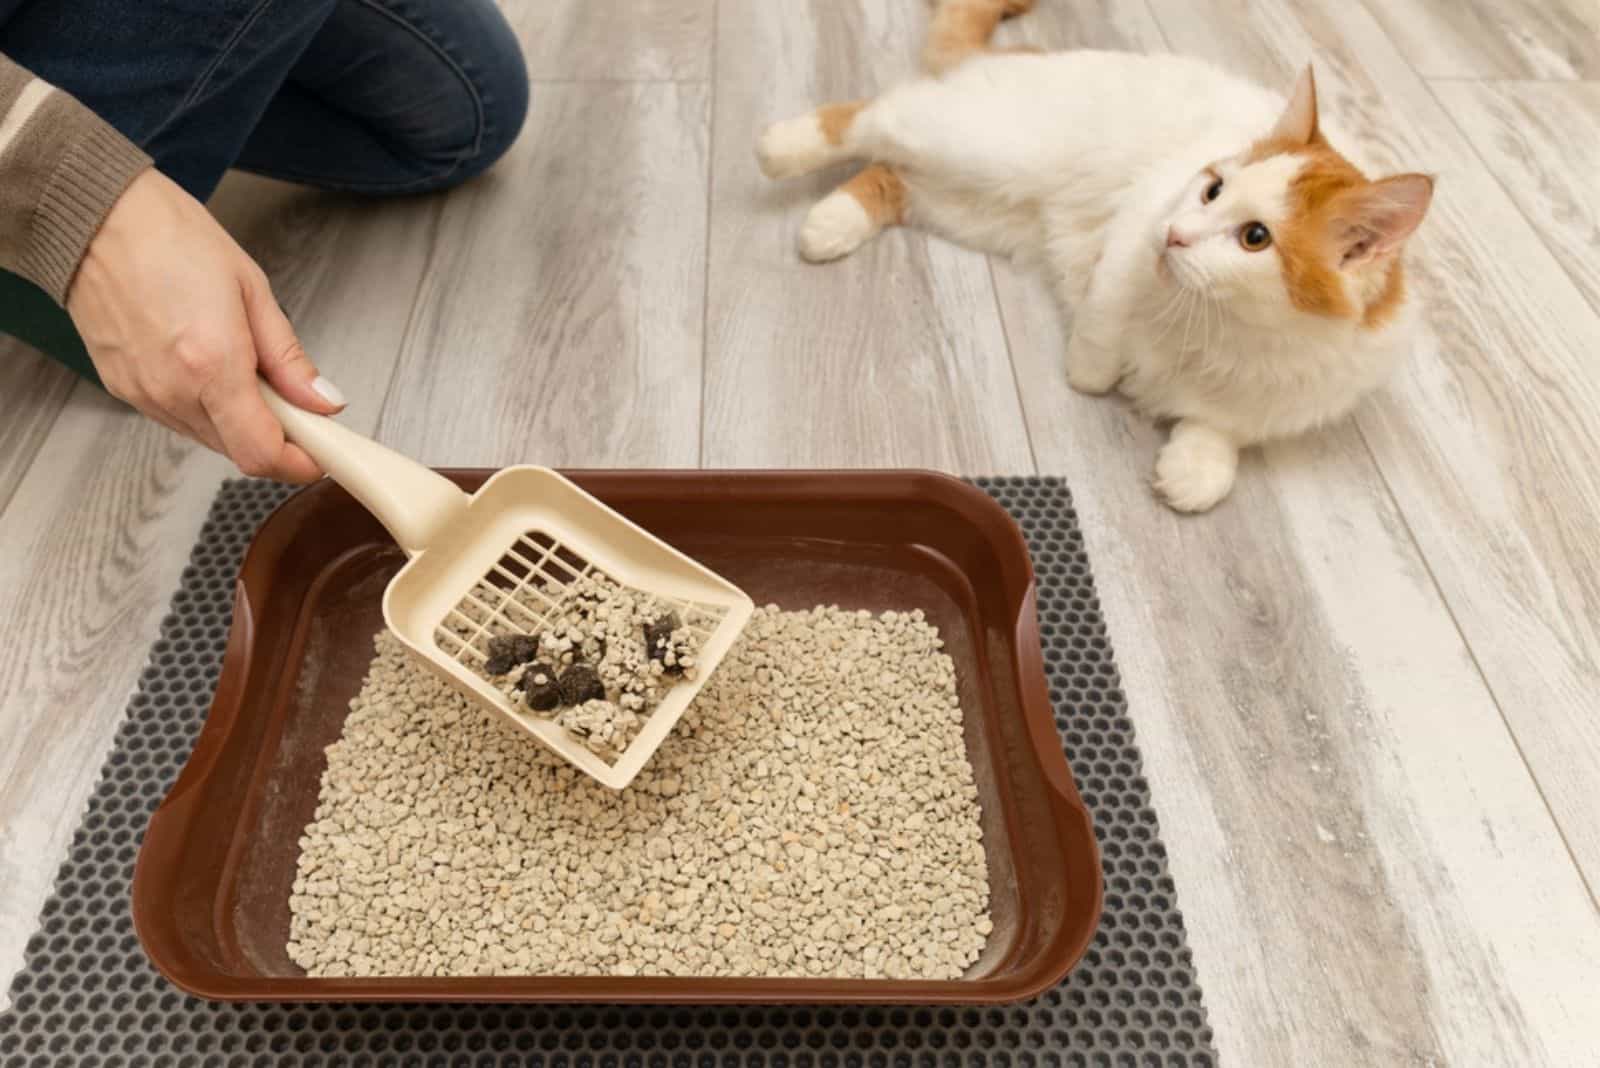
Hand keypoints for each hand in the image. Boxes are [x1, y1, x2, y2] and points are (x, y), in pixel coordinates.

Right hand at [66, 168, 343, 482]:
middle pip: (239, 452)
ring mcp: (143, 394)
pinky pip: (179, 419)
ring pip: (210, 439)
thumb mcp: (252, 290)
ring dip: (240, 423)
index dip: (300, 462)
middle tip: (295, 403)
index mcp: (211, 365)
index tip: (322, 450)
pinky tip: (210, 368)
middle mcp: (172, 389)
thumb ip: (289, 358)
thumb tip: (323, 400)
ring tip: (247, 371)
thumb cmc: (169, 238)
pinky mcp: (123, 389)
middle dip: (276, 438)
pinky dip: (207, 409)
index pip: (261, 453)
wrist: (94, 217)